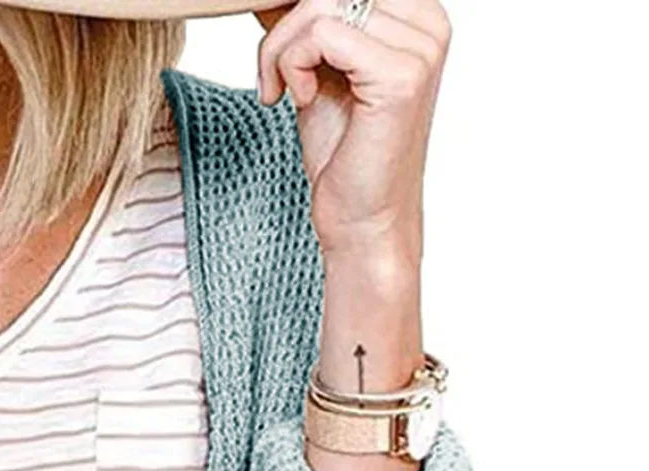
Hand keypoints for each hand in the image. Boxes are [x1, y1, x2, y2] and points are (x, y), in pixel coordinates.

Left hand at [255, 1, 451, 261]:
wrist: (361, 219)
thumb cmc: (343, 151)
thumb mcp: (319, 64)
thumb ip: (308, 20)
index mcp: (417, 13)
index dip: (298, 12)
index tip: (281, 55)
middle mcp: (429, 22)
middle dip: (285, 25)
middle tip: (271, 77)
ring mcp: (420, 48)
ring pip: (320, 4)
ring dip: (281, 48)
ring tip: (280, 89)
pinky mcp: (400, 76)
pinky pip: (321, 34)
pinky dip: (292, 65)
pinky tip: (300, 100)